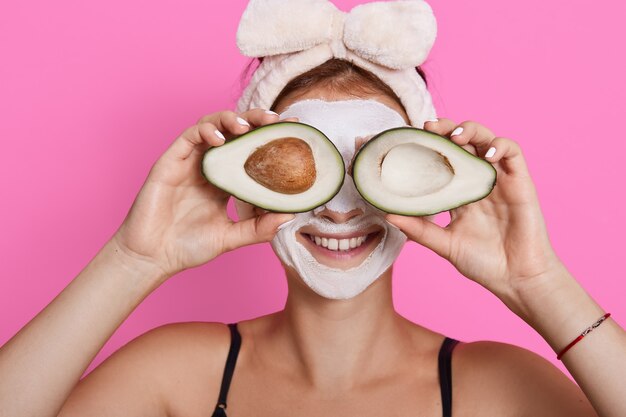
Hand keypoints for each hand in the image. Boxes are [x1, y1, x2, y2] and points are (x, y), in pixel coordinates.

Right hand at [113, 109, 297, 280]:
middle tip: (275, 120)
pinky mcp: (170, 161)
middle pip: (234, 131)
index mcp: (225, 180)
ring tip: (248, 126)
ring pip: (212, 125)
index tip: (293, 130)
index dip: (270, 137)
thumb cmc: (188, 247)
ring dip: (231, 119)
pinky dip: (206, 131)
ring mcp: (189, 161)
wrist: (153, 257)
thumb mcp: (231, 237)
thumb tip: (290, 216)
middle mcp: (209, 165)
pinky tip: (219, 139)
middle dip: (255, 120)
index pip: (251, 150)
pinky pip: (189, 136)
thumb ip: (259, 228)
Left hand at [385, 119, 563, 303]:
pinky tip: (486, 156)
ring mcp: (498, 179)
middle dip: (445, 129)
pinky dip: (499, 146)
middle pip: (461, 143)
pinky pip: (512, 152)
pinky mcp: (521, 181)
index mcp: (457, 192)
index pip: (439, 159)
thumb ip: (420, 230)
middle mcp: (476, 180)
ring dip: (470, 131)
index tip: (406, 138)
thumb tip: (388, 215)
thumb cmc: (482, 263)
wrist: (516, 278)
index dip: (426, 145)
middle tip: (429, 128)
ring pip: (485, 139)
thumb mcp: (444, 244)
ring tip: (455, 137)